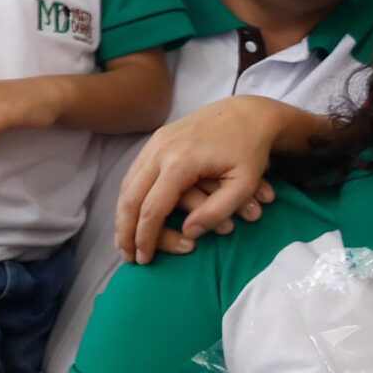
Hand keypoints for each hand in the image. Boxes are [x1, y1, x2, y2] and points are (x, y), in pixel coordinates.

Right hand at [116, 96, 285, 263]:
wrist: (249, 113)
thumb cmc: (250, 151)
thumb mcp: (243, 184)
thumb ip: (216, 211)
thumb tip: (189, 233)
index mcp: (180, 162)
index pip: (153, 209)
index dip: (146, 237)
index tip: (144, 260)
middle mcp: (161, 150)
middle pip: (130, 197)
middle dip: (126, 231)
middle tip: (127, 257)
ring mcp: (156, 141)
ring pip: (127, 184)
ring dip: (122, 215)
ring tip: (124, 240)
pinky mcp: (158, 138)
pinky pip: (134, 171)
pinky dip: (129, 196)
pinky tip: (130, 214)